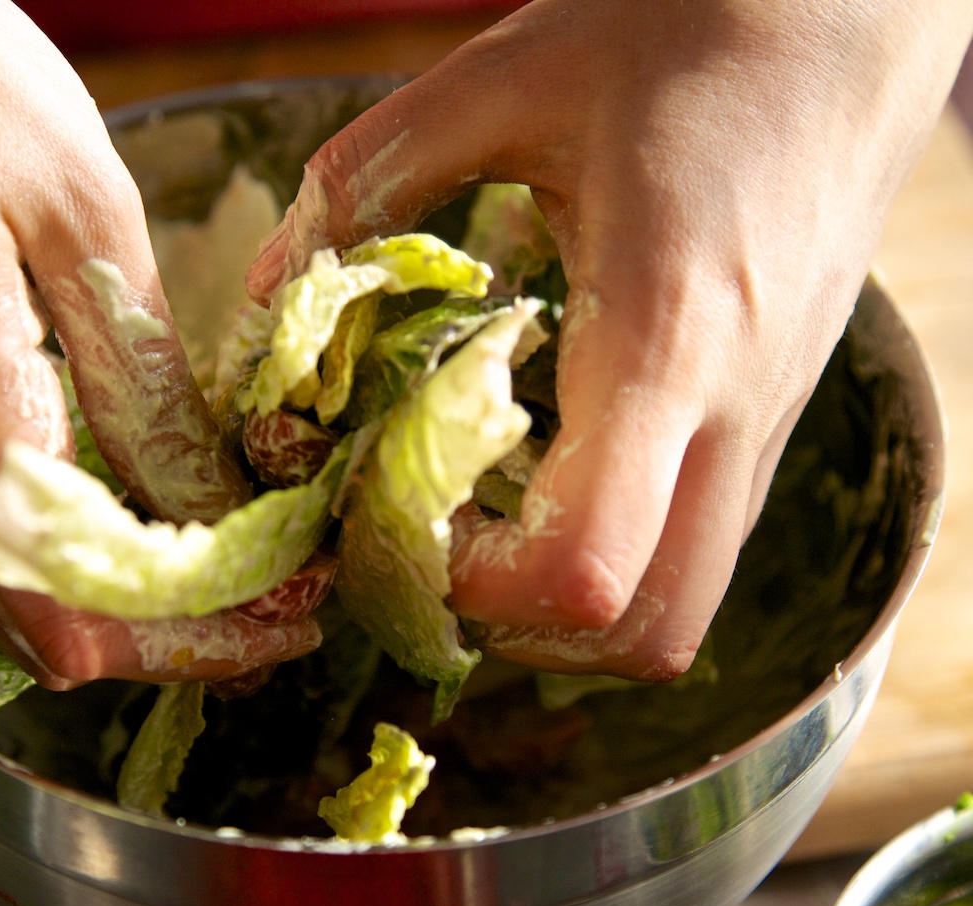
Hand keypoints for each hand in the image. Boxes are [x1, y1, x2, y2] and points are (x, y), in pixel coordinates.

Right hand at [0, 0, 317, 686]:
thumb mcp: (85, 225)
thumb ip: (144, 388)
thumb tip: (216, 511)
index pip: (87, 608)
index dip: (200, 632)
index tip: (294, 615)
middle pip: (51, 623)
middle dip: (178, 633)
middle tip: (286, 610)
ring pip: (20, 588)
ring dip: (134, 599)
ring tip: (246, 581)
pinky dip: (82, 551)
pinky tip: (154, 521)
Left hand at [247, 0, 972, 679]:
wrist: (845, 27)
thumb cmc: (684, 37)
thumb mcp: (504, 85)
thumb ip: (372, 180)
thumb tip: (270, 284)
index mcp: (660, 339)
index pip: (587, 568)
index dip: (477, 587)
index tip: (409, 521)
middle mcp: (731, 413)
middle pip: (653, 634)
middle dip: (531, 629)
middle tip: (447, 549)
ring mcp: (767, 427)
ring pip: (687, 603)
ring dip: (577, 605)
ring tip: (493, 521)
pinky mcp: (774, 418)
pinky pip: (701, 543)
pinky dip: (620, 551)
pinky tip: (559, 472)